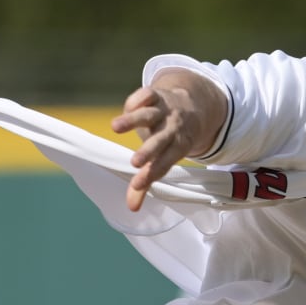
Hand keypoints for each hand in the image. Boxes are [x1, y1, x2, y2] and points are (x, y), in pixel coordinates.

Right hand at [111, 85, 201, 211]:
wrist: (191, 106)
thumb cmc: (171, 140)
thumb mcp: (164, 159)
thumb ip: (147, 183)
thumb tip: (132, 209)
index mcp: (177, 148)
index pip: (165, 163)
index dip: (152, 173)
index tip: (137, 184)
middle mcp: (171, 129)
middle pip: (160, 141)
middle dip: (148, 151)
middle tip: (135, 162)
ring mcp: (163, 111)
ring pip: (149, 116)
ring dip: (133, 121)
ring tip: (115, 127)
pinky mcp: (155, 96)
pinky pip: (147, 95)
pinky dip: (137, 100)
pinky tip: (128, 107)